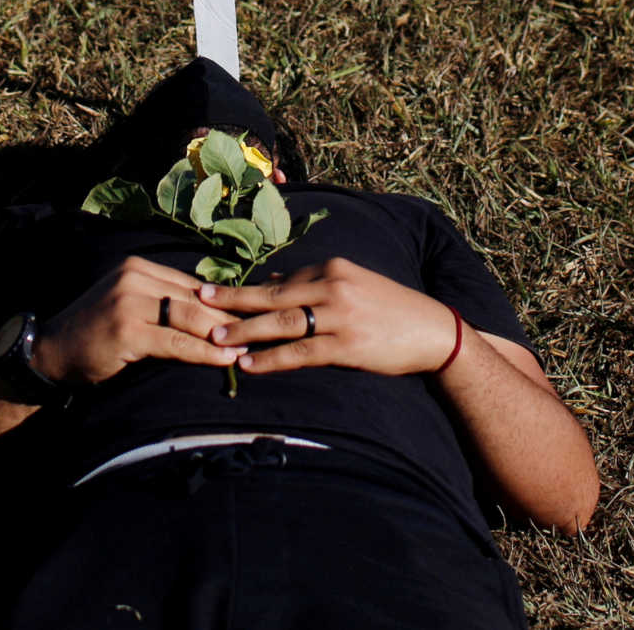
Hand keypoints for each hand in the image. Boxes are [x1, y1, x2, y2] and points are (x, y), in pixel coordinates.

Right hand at [30, 256, 248, 387]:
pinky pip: (176, 342)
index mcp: (139, 266)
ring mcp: (130, 301)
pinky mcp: (128, 329)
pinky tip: (225, 360)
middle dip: (229, 317)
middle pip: (195, 298)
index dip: (223, 301)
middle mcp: (135, 276)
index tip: (251, 313)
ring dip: (224, 335)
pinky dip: (204, 352)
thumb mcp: (130, 308)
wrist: (50, 354)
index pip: (192, 284)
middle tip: (260, 332)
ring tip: (249, 348)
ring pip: (190, 317)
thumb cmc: (94, 335)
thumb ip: (164, 305)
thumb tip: (212, 316)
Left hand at [198, 259, 457, 377]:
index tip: (217, 292)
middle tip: (199, 302)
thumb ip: (316, 286)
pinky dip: (272, 360)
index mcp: (332, 267)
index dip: (247, 290)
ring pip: (281, 324)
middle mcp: (333, 285)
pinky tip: (250, 365)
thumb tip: (275, 288)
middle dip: (233, 301)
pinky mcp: (346, 345)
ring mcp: (339, 315)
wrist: (434, 332)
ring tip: (215, 338)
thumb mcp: (354, 285)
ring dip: (244, 332)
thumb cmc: (391, 309)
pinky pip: (300, 353)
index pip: (281, 280)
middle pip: (272, 296)